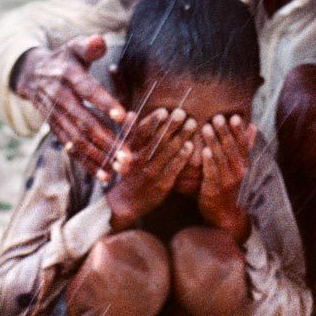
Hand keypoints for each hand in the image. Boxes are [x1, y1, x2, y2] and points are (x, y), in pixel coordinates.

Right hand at [12, 36, 128, 178]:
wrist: (32, 74)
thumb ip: (88, 45)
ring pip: (78, 140)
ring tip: (120, 169)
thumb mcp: (74, 46)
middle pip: (84, 121)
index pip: (87, 90)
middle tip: (127, 155)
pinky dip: (87, 163)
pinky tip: (104, 176)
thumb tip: (99, 40)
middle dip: (106, 140)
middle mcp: (60, 97)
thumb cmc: (64, 59)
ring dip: (99, 157)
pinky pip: (71, 149)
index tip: (122, 116)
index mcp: (67, 75)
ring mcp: (56, 116)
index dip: (103, 102)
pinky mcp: (55, 130)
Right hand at [105, 108, 194, 228]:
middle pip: (157, 139)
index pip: (141, 133)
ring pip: (167, 152)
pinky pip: (173, 168)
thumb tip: (131, 114)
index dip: (152, 121)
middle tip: (182, 112)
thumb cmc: (127, 175)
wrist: (124, 204)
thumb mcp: (124, 154)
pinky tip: (190, 146)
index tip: (163, 111)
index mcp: (130, 152)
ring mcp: (151, 173)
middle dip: (170, 125)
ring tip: (191, 124)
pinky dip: (182, 156)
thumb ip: (129, 135)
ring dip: (181, 136)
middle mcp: (140, 161)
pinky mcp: (161, 184)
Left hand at [195, 114, 254, 241]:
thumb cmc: (229, 186)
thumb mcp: (239, 166)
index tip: (234, 117)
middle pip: (231, 149)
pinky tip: (204, 151)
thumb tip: (253, 126)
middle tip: (216, 118)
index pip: (243, 145)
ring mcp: (227, 181)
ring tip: (205, 128)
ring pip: (220, 158)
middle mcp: (238, 172)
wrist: (224, 215)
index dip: (239, 131)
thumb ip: (245, 146)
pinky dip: (209, 162)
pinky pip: (212, 173)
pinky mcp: (214, 190)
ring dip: (213, 142)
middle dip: (224, 132)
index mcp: (243, 164)